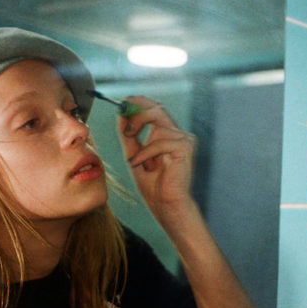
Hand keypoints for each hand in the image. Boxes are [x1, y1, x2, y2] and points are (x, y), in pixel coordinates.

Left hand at [117, 96, 196, 220]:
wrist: (166, 205)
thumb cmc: (153, 186)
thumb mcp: (135, 155)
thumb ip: (129, 136)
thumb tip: (121, 114)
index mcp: (167, 134)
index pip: (154, 108)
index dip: (139, 102)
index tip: (121, 103)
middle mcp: (178, 134)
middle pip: (158, 108)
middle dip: (137, 112)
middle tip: (123, 122)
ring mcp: (184, 140)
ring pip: (158, 125)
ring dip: (141, 144)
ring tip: (135, 162)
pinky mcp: (185, 148)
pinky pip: (160, 142)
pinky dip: (146, 153)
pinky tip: (140, 165)